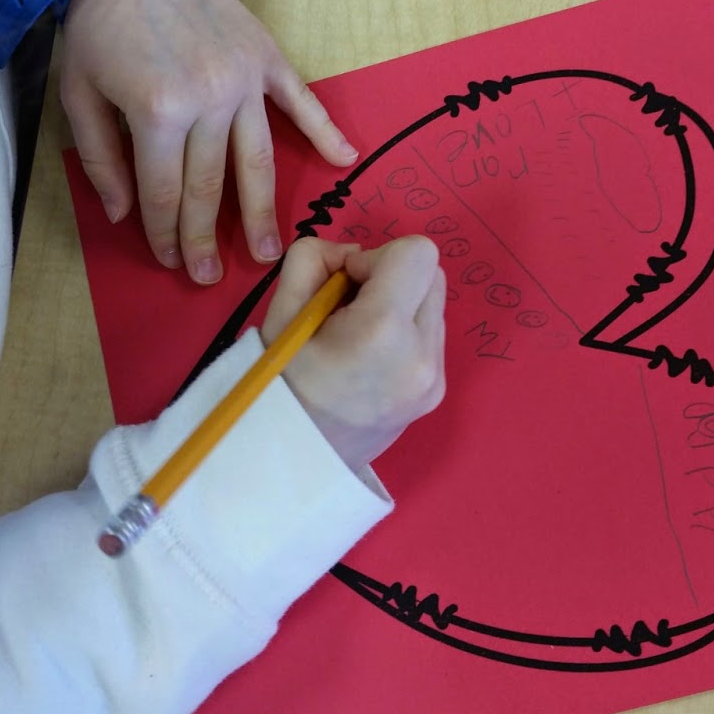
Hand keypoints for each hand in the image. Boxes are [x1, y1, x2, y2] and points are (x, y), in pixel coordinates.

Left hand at [60, 0, 357, 284]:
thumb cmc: (98, 26)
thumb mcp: (78, 94)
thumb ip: (101, 158)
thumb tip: (125, 213)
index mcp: (158, 112)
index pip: (166, 191)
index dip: (167, 232)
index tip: (171, 261)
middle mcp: (208, 100)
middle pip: (212, 185)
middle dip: (209, 236)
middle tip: (211, 276)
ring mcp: (242, 79)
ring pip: (256, 159)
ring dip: (263, 210)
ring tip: (271, 251)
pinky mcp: (265, 56)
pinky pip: (300, 101)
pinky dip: (325, 130)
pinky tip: (344, 159)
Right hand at [260, 236, 446, 470]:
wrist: (290, 461)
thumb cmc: (277, 383)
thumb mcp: (280, 310)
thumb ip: (314, 257)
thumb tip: (353, 253)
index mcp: (383, 331)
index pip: (418, 253)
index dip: (377, 256)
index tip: (345, 285)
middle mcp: (422, 356)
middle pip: (433, 274)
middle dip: (392, 277)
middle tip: (349, 306)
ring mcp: (434, 380)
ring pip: (434, 304)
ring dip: (400, 303)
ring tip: (358, 336)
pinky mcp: (436, 393)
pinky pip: (430, 336)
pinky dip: (404, 331)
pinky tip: (370, 357)